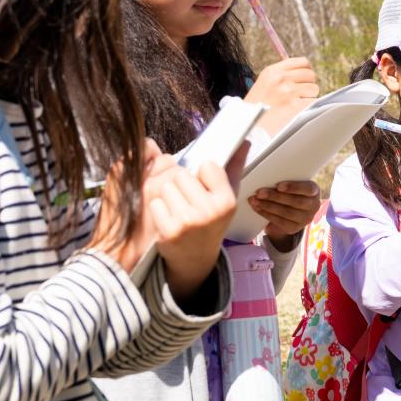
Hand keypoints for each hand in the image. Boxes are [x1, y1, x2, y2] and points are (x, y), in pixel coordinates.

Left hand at [90, 141, 240, 299]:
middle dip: (181, 184)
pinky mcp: (169, 231)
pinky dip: (158, 209)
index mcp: (227, 202)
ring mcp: (189, 222)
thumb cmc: (211, 221)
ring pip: (166, 186)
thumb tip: (244, 141)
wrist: (195, 259)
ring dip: (168, 195)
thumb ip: (234, 168)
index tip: (203, 188)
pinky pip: (156, 202)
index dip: (201, 175)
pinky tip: (167, 219)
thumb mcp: (226, 198)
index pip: (207, 166)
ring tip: (177, 210)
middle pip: (182, 175)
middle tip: (187, 201)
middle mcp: (210, 212)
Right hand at [245, 57, 320, 135]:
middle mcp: (281, 79)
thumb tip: (303, 71)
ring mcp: (289, 92)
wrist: (247, 125)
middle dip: (308, 83)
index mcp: (273, 71)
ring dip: (308, 96)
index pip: (302, 62)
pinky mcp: (296, 106)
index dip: (306, 69)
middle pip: (310, 74)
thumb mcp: (263, 83)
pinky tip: (297, 111)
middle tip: (299, 93)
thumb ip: (281, 75)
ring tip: (295, 103)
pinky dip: (308, 107)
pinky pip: (313, 102)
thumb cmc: (255, 106)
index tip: (304, 77)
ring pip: (314, 88)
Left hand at [250, 179, 320, 247]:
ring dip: (268, 206)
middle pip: (294, 202)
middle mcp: (313, 206)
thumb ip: (284, 181)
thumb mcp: (291, 184)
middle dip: (275, 197)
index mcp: (314, 190)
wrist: (292, 209)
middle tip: (259, 192)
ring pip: (286, 213)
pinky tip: (257, 208)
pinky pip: (279, 221)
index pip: (307, 188)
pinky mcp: (294, 228)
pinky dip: (266, 214)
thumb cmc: (290, 190)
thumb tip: (266, 178)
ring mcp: (305, 219)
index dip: (293, 187)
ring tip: (255, 200)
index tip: (278, 186)